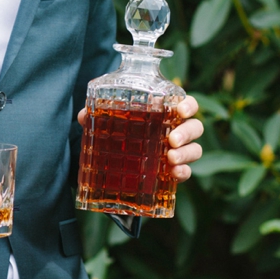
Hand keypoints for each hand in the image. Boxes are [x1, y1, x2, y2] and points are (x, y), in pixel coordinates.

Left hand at [76, 95, 203, 182]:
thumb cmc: (120, 132)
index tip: (180, 110)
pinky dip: (184, 172)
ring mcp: (177, 152)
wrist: (117, 162)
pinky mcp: (173, 171)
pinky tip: (175, 173)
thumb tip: (84, 115)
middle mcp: (176, 130)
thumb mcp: (107, 123)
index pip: (186, 104)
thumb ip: (96, 116)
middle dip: (187, 132)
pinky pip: (186, 172)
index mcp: (165, 113)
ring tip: (171, 158)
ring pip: (196, 149)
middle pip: (195, 127)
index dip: (188, 105)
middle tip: (172, 140)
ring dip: (187, 153)